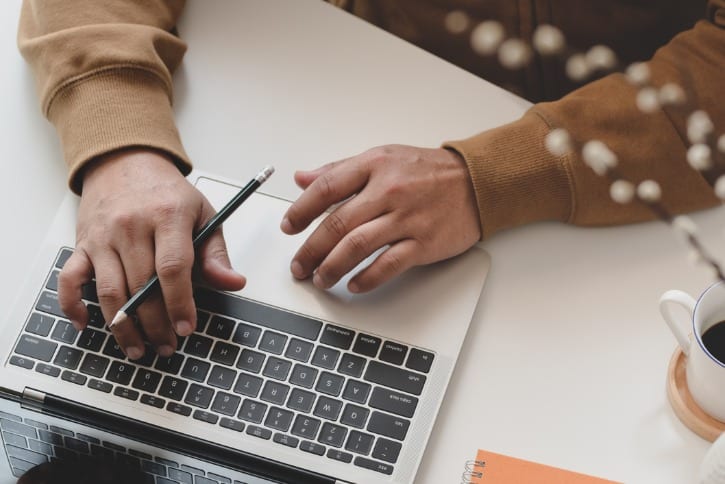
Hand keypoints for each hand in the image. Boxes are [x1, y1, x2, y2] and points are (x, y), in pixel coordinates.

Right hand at [58, 149, 244, 358]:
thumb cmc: (167, 193)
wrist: (125, 161)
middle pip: (141, 285)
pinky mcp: (82, 244)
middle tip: (168, 346)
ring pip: (109, 290)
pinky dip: (73, 305)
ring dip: (122, 326)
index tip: (187, 327)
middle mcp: (132, 226)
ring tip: (138, 348)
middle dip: (155, 324)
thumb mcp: (203, 213)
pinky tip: (86, 325)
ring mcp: (103, 236)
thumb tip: (234, 283)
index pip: (173, 267)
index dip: (180, 303)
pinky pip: (69, 279)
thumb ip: (216, 253)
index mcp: (168, 216)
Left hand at [280, 145, 481, 292]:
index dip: (301, 210)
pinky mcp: (424, 242)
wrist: (476, 183)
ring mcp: (407, 218)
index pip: (326, 188)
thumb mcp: (382, 157)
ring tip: (319, 279)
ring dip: (332, 267)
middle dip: (311, 249)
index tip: (288, 227)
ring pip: (357, 246)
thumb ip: (340, 169)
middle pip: (337, 223)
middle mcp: (389, 191)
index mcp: (374, 166)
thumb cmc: (427, 171)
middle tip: (298, 266)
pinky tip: (353, 284)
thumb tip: (302, 178)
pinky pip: (388, 264)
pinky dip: (367, 278)